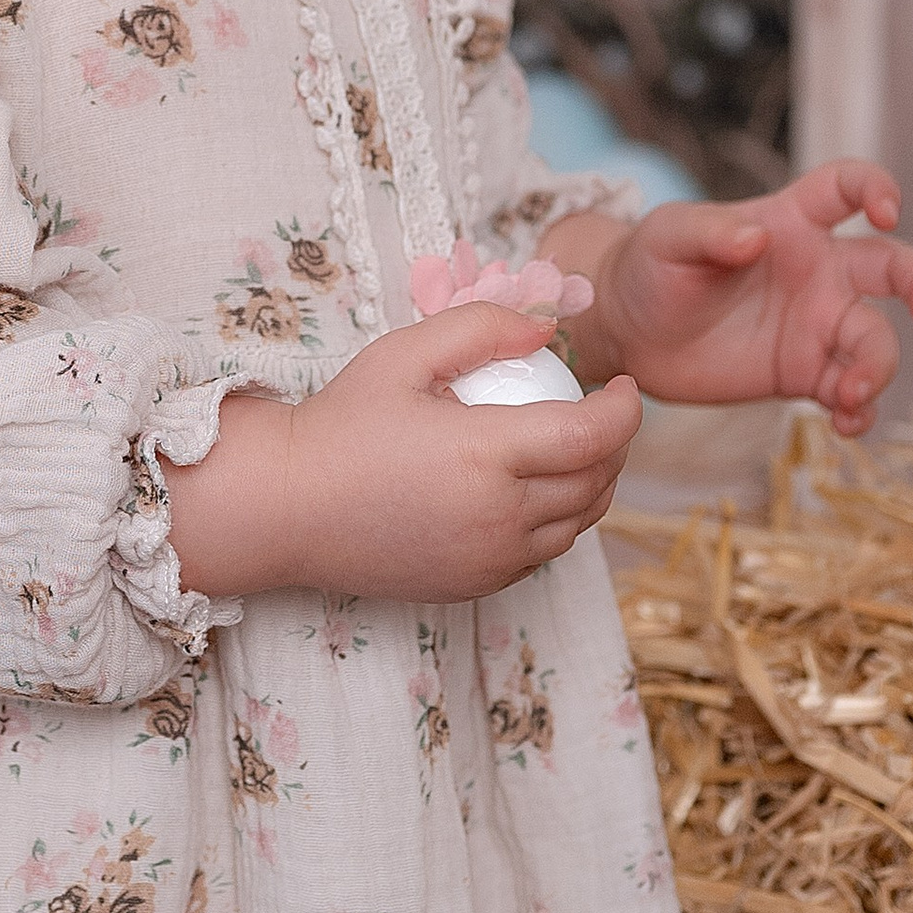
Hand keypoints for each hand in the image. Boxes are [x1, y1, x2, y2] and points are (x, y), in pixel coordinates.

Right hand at [160, 304, 642, 602]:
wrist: (286, 507)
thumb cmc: (341, 424)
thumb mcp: (403, 354)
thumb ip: (480, 327)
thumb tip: (546, 326)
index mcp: (484, 454)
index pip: (592, 436)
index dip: (625, 410)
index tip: (624, 385)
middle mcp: (497, 516)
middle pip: (596, 483)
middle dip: (618, 445)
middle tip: (604, 411)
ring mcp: (489, 559)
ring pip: (577, 525)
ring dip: (594, 485)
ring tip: (578, 447)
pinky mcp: (476, 585)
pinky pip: (542, 552)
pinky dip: (557, 520)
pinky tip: (535, 488)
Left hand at [558, 161, 912, 439]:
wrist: (626, 331)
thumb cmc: (649, 266)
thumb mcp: (669, 237)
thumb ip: (711, 232)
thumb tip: (758, 239)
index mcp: (790, 220)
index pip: (847, 187)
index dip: (877, 188)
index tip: (888, 211)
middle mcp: (818, 270)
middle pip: (893, 267)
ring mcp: (816, 325)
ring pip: (876, 340)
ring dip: (879, 367)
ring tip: (851, 395)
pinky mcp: (803, 374)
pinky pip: (850, 391)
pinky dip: (861, 410)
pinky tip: (847, 424)